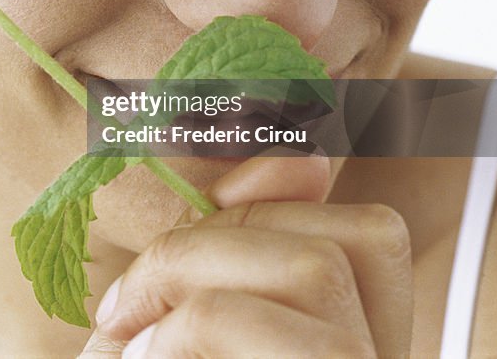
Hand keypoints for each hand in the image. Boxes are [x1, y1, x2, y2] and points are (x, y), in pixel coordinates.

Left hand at [79, 155, 411, 356]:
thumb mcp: (173, 323)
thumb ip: (231, 247)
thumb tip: (295, 157)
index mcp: (349, 344)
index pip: (368, 235)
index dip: (285, 198)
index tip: (201, 214)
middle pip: (332, 244)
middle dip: (206, 244)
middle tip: (128, 306)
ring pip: (311, 269)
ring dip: (189, 281)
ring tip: (135, 343)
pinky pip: (237, 320)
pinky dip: (172, 330)